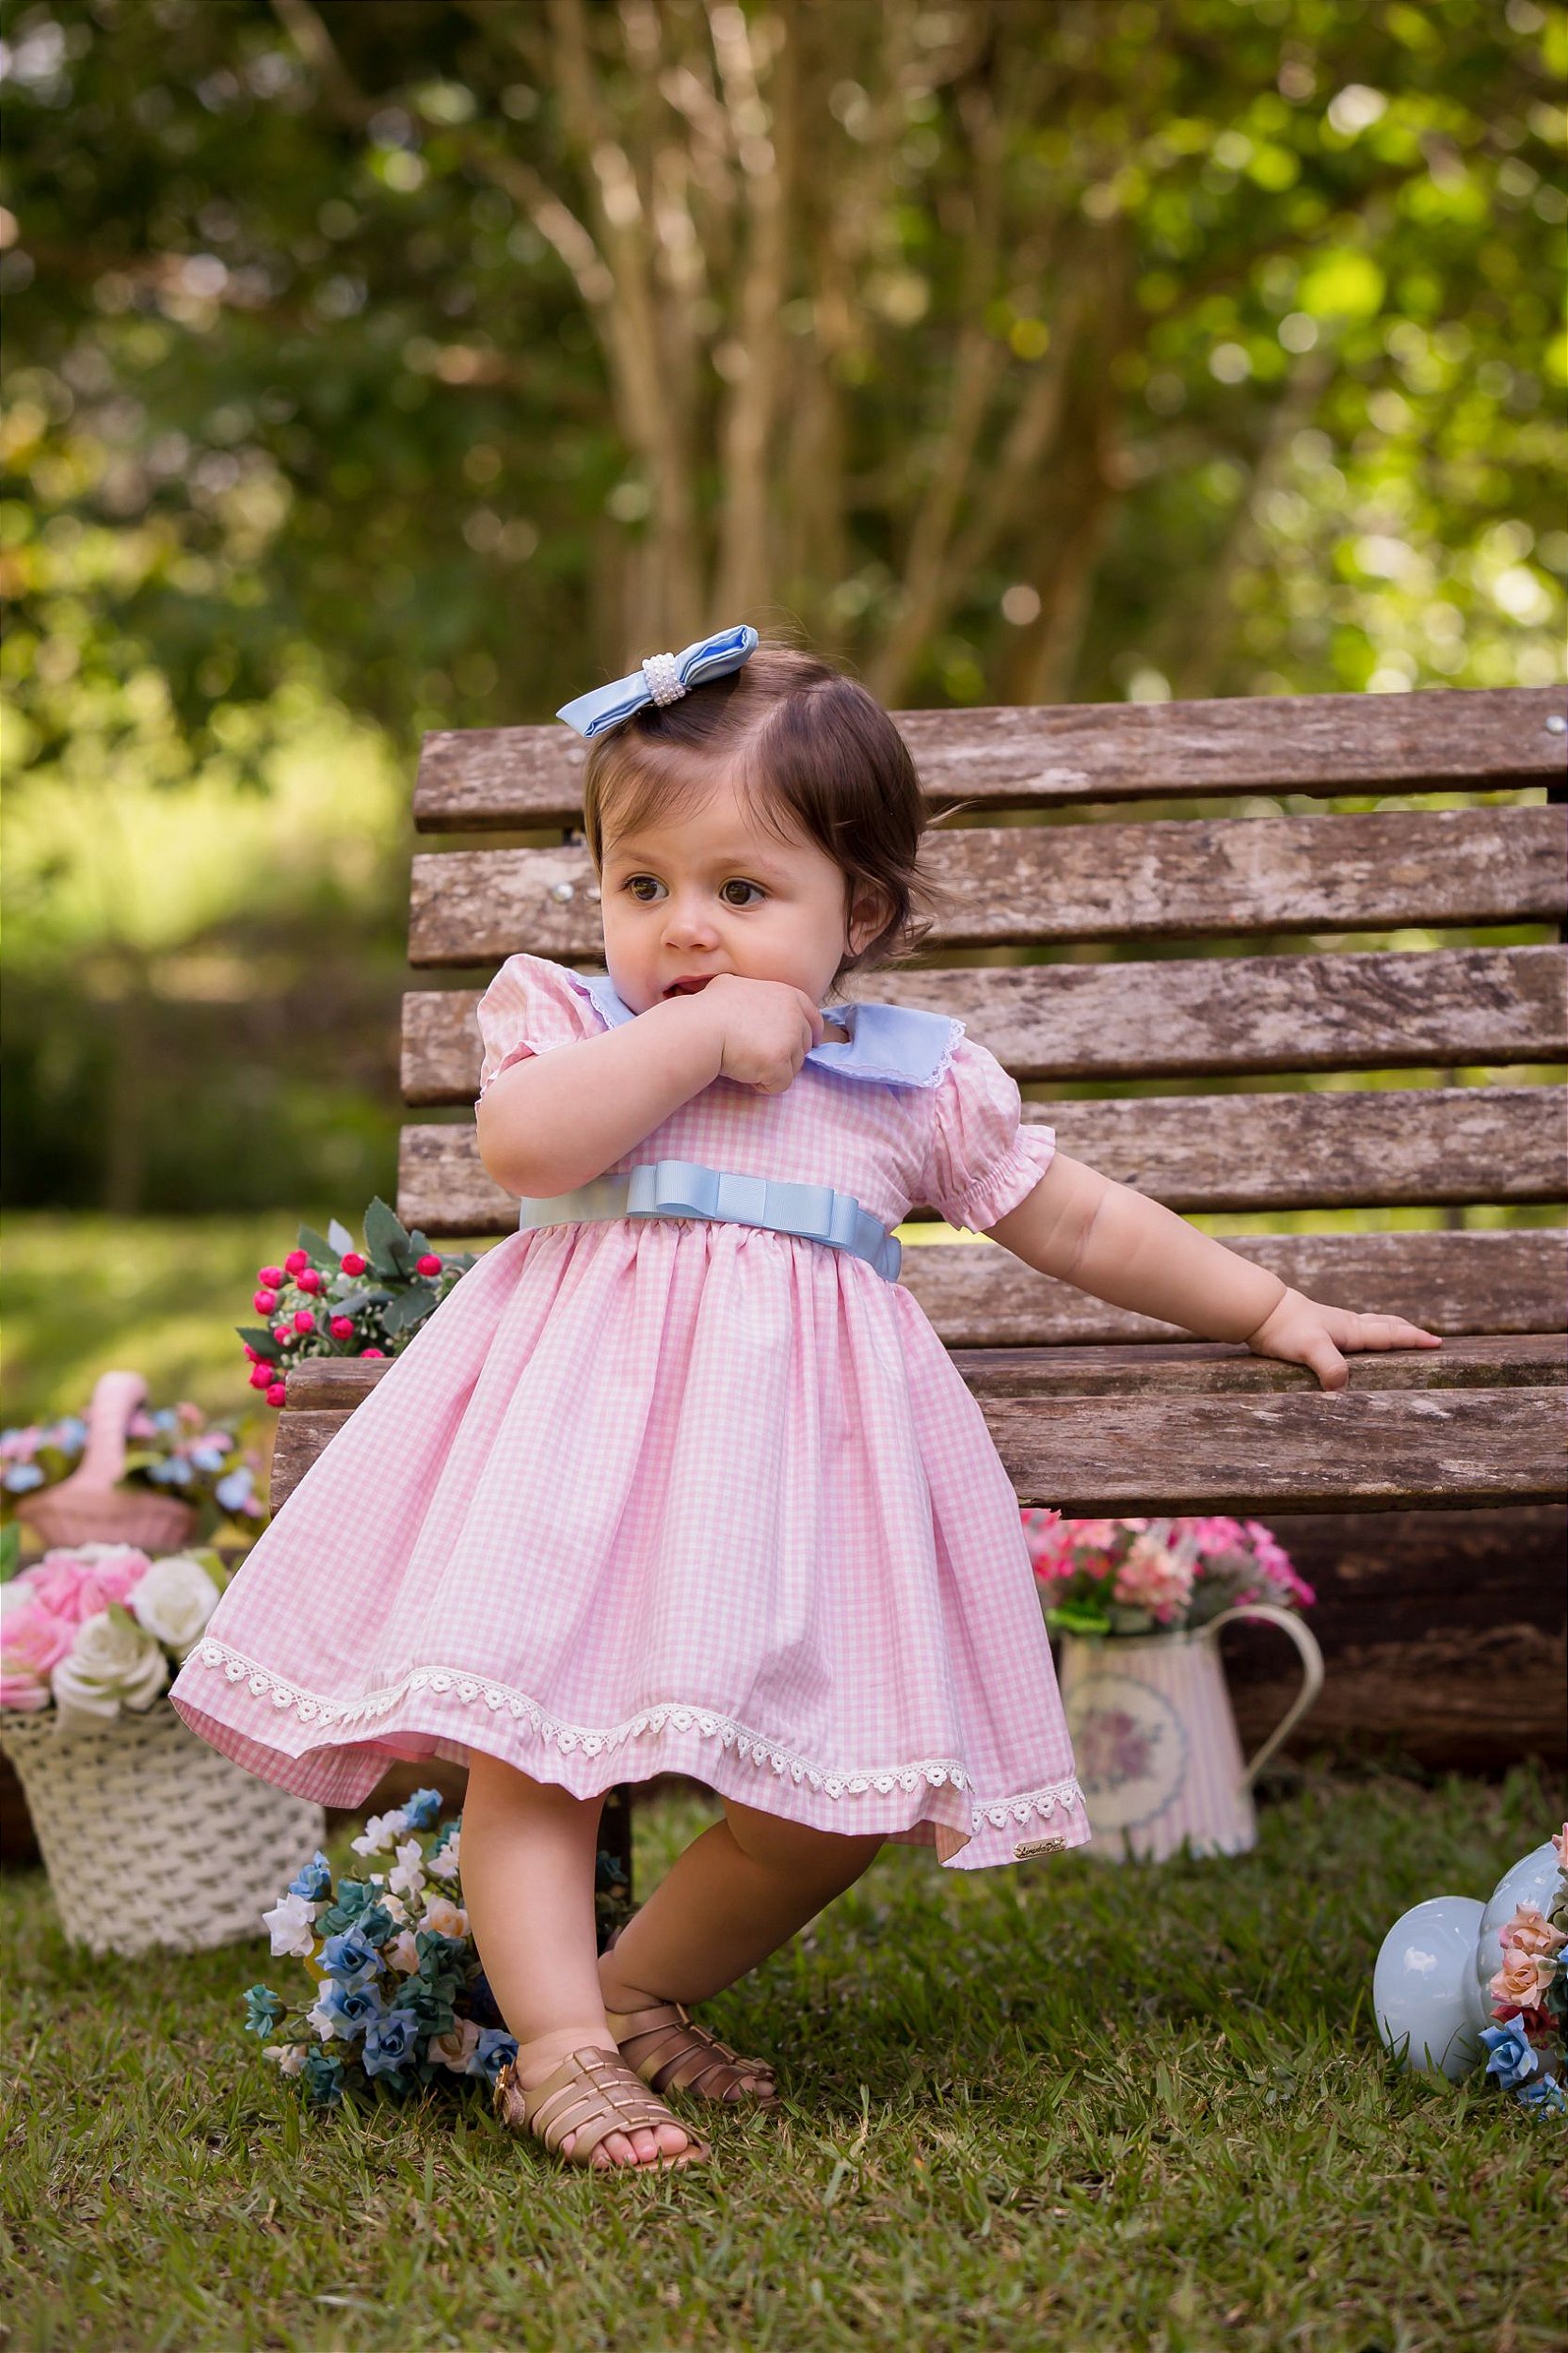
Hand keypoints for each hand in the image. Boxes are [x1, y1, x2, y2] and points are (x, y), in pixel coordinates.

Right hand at [683, 974, 824, 1094]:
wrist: (700, 1028)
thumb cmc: (709, 1008)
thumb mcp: (734, 986)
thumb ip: (751, 992)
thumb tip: (740, 991)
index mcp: (787, 995)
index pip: (812, 1016)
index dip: (812, 1032)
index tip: (812, 1044)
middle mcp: (794, 1015)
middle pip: (804, 1046)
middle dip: (786, 1055)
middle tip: (759, 1056)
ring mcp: (789, 1039)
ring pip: (794, 1067)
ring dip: (773, 1070)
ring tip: (747, 1062)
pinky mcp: (779, 1061)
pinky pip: (780, 1084)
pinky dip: (764, 1085)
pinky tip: (746, 1073)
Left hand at [1243, 1287, 1442, 1391]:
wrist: (1260, 1311)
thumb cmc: (1286, 1328)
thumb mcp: (1310, 1348)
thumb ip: (1330, 1367)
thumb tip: (1342, 1390)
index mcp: (1352, 1330)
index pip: (1390, 1336)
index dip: (1414, 1340)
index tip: (1437, 1343)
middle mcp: (1346, 1325)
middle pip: (1385, 1326)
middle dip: (1407, 1332)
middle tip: (1428, 1337)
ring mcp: (1332, 1325)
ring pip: (1369, 1325)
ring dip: (1389, 1329)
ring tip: (1399, 1332)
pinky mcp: (1318, 1330)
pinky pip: (1352, 1330)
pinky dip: (1365, 1332)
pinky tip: (1354, 1338)